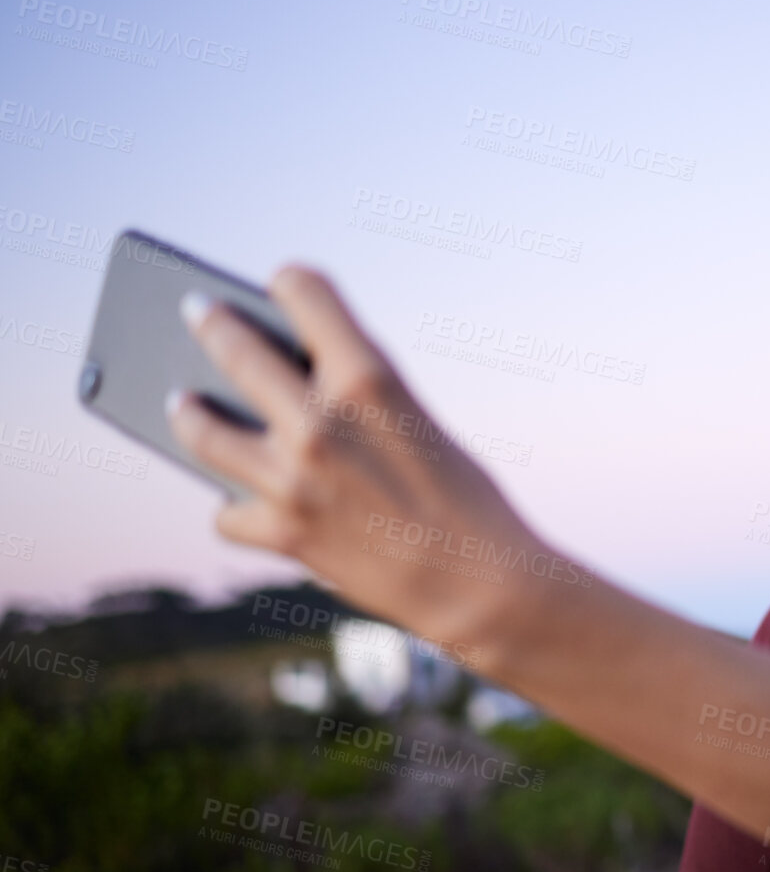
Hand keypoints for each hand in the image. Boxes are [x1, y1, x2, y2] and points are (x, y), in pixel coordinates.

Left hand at [166, 265, 554, 669]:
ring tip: (183, 404)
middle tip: (198, 312)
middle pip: (234, 346)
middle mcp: (319, 419)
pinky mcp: (283, 532)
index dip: (293, 284)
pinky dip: (237, 508)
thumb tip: (286, 389)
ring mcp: (291, 478)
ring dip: (188, 412)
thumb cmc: (466, 503)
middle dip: (212, 322)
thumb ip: (359, 401)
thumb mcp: (420, 426)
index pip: (302, 289)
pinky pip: (228, 512)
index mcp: (368, 376)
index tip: (284, 287)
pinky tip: (243, 505)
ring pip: (201, 429)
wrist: (484, 587)